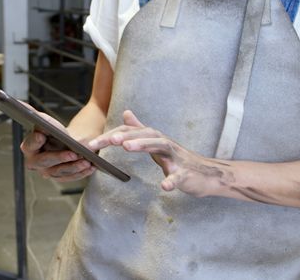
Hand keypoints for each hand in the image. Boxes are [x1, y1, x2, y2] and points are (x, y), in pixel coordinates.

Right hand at [19, 104, 94, 181]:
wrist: (64, 142)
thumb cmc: (53, 130)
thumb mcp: (45, 121)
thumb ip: (32, 113)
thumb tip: (19, 103)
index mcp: (28, 147)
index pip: (30, 145)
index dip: (35, 141)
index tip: (42, 135)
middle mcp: (34, 163)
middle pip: (44, 162)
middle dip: (59, 158)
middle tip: (73, 154)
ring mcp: (47, 172)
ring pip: (59, 172)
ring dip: (74, 167)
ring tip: (86, 161)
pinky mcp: (60, 177)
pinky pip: (70, 177)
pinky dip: (81, 173)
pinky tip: (91, 167)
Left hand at [88, 110, 232, 195]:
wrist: (208, 175)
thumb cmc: (180, 161)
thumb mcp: (157, 143)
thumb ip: (140, 129)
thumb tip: (126, 113)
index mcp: (155, 139)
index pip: (130, 133)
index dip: (111, 137)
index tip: (92, 144)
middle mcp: (165, 144)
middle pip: (144, 135)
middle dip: (125, 136)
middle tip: (107, 141)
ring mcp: (177, 158)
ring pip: (160, 147)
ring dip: (143, 145)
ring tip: (126, 147)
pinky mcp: (187, 174)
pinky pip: (179, 177)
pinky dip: (172, 181)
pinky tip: (164, 187)